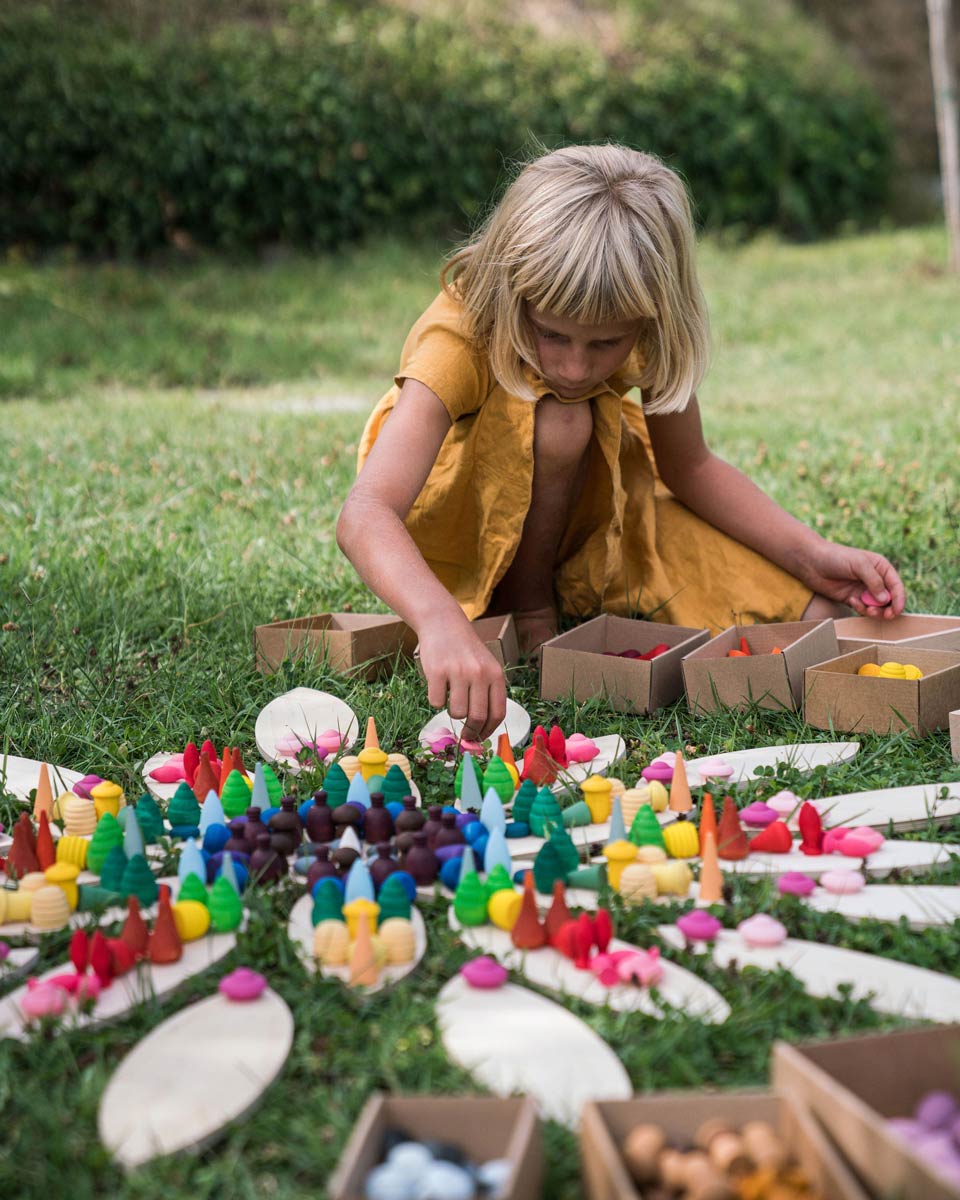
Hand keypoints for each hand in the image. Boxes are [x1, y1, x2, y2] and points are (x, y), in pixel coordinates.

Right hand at [418, 617, 507, 741]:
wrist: (443, 623)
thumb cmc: (466, 651)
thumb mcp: (485, 667)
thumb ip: (487, 693)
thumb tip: (482, 729)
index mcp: (495, 674)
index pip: (498, 713)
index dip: (489, 730)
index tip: (481, 738)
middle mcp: (479, 673)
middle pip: (478, 717)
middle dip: (471, 732)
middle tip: (465, 735)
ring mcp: (458, 672)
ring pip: (457, 712)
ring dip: (453, 713)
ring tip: (452, 698)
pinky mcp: (437, 671)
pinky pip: (437, 702)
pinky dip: (436, 700)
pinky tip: (438, 686)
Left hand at [800, 540, 905, 617]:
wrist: (811, 562)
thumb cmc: (836, 557)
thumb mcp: (859, 564)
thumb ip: (874, 581)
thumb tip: (885, 599)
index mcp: (881, 567)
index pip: (896, 585)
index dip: (899, 599)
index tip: (897, 611)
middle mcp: (874, 579)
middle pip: (889, 599)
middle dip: (888, 609)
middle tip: (883, 615)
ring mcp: (863, 590)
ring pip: (876, 607)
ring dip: (874, 611)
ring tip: (867, 609)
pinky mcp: (852, 599)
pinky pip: (862, 609)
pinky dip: (860, 609)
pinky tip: (852, 601)